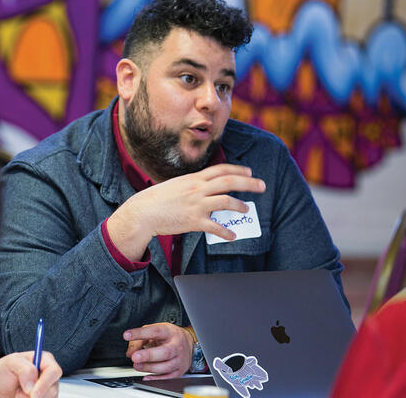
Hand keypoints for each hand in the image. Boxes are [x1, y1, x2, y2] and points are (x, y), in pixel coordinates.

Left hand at [0, 351, 61, 397]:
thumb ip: (24, 368)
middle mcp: (48, 376)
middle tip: (18, 394)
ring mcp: (47, 390)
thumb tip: (33, 384)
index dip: (45, 383)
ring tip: (18, 394)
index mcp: (45, 361)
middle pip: (52, 390)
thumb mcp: (10, 362)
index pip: (54, 371)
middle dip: (34, 395)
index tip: (32, 393)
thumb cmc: (3, 371)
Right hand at [107, 164, 265, 260]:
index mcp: (194, 178)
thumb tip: (206, 186)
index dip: (238, 170)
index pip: (221, 169)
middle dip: (249, 183)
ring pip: (226, 201)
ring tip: (246, 209)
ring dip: (240, 206)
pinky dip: (225, 232)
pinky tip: (232, 236)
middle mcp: (197, 189)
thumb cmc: (157, 199)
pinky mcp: (193, 221)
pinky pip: (215, 226)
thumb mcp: (176, 185)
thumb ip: (192, 184)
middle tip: (262, 186)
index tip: (249, 172)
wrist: (143, 212)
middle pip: (229, 182)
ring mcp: (196, 204)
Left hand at [123, 323, 193, 379]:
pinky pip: (168, 377)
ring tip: (137, 365)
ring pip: (166, 366)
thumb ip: (139, 340)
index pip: (155, 331)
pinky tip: (146, 376)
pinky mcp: (179, 370)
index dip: (140, 333)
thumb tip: (130, 352)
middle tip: (135, 357)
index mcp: (169, 332)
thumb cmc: (169, 336)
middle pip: (165, 352)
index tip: (127, 335)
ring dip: (149, 367)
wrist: (187, 343)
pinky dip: (156, 378)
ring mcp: (179, 359)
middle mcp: (176, 345)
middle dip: (148, 355)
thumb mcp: (154, 331)